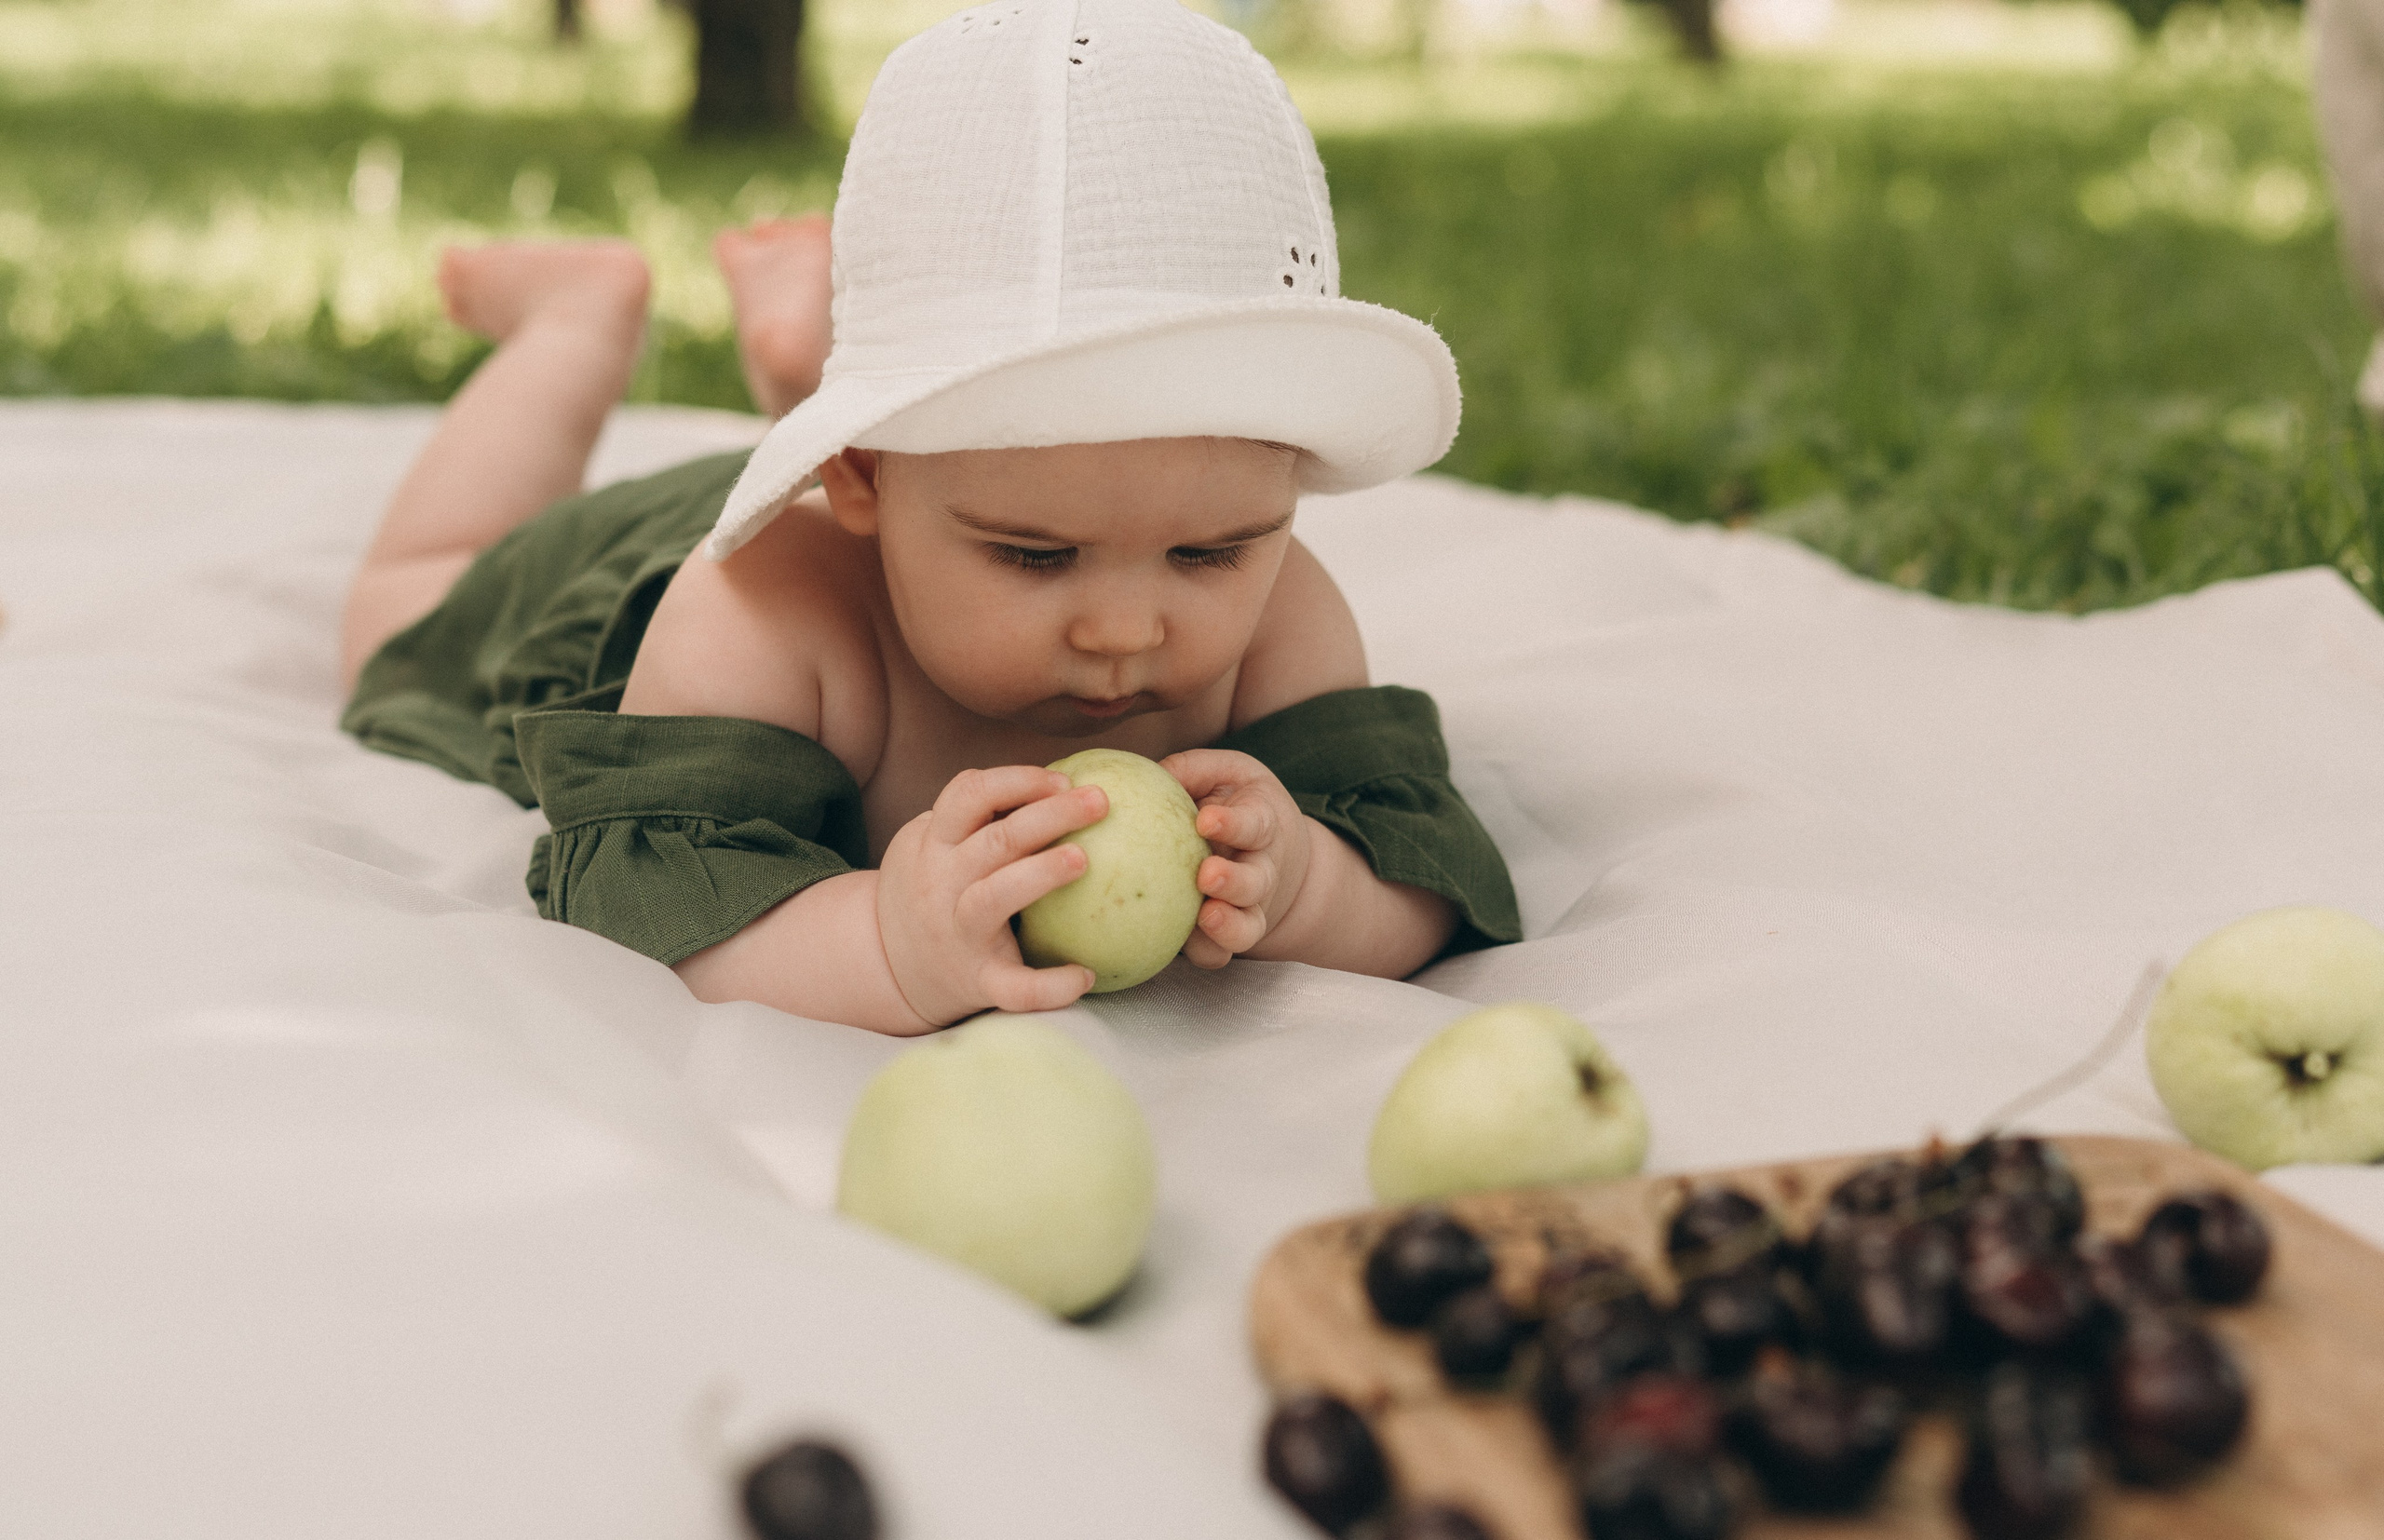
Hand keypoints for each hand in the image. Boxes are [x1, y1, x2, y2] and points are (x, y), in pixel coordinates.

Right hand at [875, 766, 1108, 1026]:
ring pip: (993, 898)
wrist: (887, 966)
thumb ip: (977, 818)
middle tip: (1099, 801)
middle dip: (1049, 814)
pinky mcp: (977, 981)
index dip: (1017, 781)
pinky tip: (1085, 974)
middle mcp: (941, 884)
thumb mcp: (934, 845)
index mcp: (933, 844)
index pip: (969, 794)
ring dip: (1039, 874)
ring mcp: (958, 934)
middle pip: (995, 840)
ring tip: (1083, 859)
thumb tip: (1061, 784)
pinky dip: (1048, 986)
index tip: (1062, 780)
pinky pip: (1013, 988)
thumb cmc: (932, 890)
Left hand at [1160, 749, 1315, 968]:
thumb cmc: (1236, 804)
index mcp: (1261, 824)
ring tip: (1206, 918)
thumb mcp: (1225, 774)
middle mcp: (1261, 869)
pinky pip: (1220, 953)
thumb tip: (1145, 772)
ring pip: (1247, 926)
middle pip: (1255, 882)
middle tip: (1206, 876)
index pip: (1254, 823)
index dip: (1233, 824)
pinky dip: (1205, 952)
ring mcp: (1249, 907)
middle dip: (1234, 882)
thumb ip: (1192, 770)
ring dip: (1229, 927)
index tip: (1206, 821)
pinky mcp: (1230, 934)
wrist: (1274, 855)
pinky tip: (1176, 946)